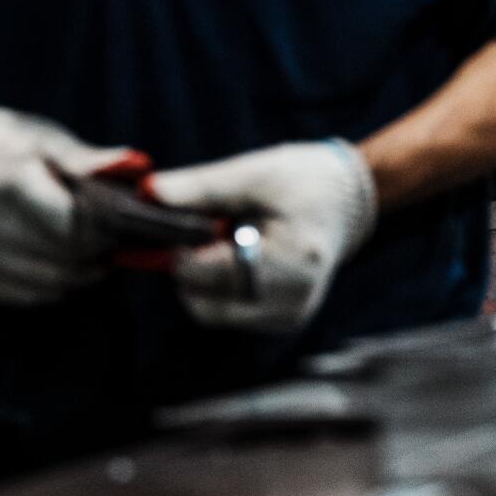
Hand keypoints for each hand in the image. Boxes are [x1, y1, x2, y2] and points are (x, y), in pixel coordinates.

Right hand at [0, 100, 143, 305]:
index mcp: (2, 178)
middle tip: (115, 241)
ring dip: (82, 272)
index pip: (72, 222)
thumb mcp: (39, 137)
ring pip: (51, 282)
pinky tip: (65, 264)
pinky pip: (28, 295)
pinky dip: (55, 284)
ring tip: (96, 254)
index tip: (120, 222)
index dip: (104, 227)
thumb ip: (86, 159)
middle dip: (99, 251)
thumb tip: (135, 165)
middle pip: (65, 254)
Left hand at [147, 140, 377, 336]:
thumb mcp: (252, 172)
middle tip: (205, 234)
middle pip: (206, 304)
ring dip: (203, 281)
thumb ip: (199, 186)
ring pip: (213, 313)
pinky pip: (230, 314)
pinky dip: (220, 289)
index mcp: (295, 260)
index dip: (183, 252)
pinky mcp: (286, 322)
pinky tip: (240, 260)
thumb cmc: (301, 181)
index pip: (212, 275)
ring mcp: (292, 316)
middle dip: (192, 270)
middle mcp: (296, 299)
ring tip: (227, 243)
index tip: (182, 227)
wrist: (346, 201)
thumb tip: (148, 193)